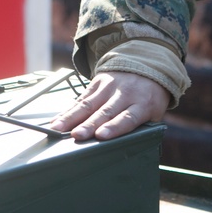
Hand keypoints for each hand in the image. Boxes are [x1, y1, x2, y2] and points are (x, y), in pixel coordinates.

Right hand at [49, 71, 168, 140]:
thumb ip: (143, 127)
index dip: (114, 127)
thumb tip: (128, 146)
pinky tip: (57, 120)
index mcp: (143, 104)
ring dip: (72, 117)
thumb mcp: (154, 112)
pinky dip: (68, 110)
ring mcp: (110, 87)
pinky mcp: (97, 82)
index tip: (101, 135)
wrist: (146, 66)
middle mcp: (125, 94)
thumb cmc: (148, 98)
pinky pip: (81, 98)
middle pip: (105, 111)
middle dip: (89, 124)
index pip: (128, 117)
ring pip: (89, 104)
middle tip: (77, 135)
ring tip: (58, 128)